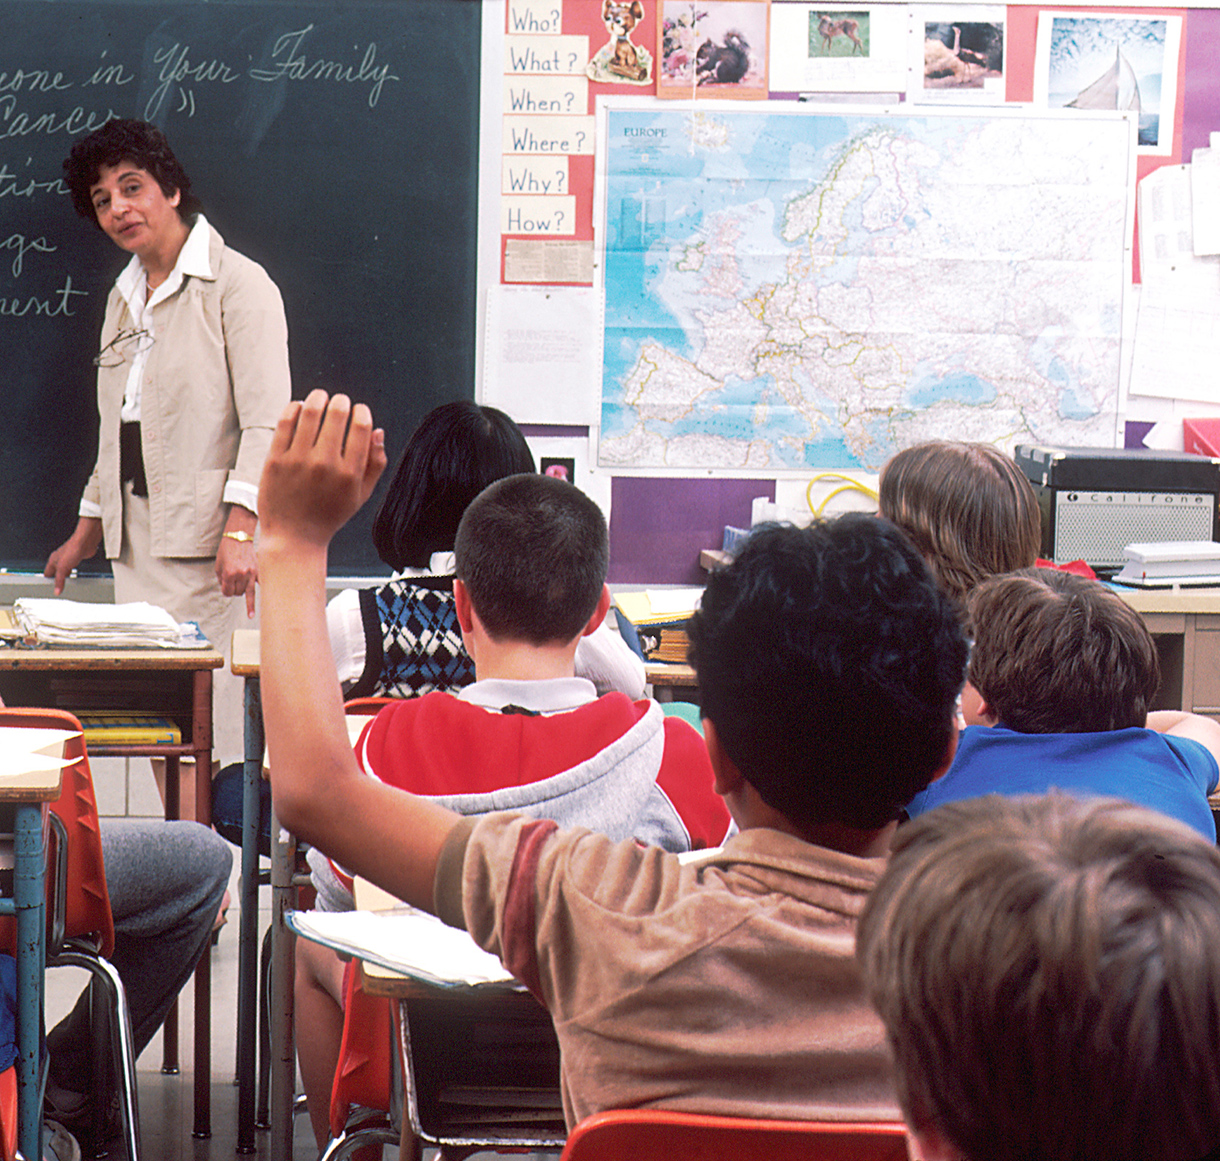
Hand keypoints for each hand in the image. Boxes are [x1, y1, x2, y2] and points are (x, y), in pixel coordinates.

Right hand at [44, 517, 103, 594]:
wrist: (85, 542)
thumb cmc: (72, 549)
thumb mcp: (63, 568)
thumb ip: (59, 580)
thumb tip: (57, 590)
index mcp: (52, 560)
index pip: (46, 573)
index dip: (47, 581)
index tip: (48, 588)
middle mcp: (59, 559)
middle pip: (55, 572)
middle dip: (57, 579)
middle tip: (59, 587)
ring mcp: (68, 558)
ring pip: (65, 569)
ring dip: (66, 576)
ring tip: (67, 583)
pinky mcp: (77, 558)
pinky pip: (74, 567)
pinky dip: (74, 572)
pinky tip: (76, 575)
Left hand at [216, 536, 258, 616]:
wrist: (238, 538)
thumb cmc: (227, 550)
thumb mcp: (218, 565)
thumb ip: (221, 579)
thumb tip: (227, 589)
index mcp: (229, 574)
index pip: (227, 592)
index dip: (226, 592)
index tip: (226, 590)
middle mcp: (241, 575)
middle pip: (237, 593)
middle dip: (234, 590)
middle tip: (233, 584)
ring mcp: (251, 573)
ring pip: (248, 593)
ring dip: (243, 592)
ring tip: (250, 612)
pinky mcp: (258, 571)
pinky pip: (260, 585)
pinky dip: (262, 592)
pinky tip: (266, 603)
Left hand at [259, 390, 385, 550]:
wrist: (294, 537)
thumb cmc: (328, 516)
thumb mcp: (361, 495)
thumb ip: (375, 463)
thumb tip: (378, 431)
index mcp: (350, 473)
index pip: (361, 426)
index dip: (362, 411)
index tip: (359, 411)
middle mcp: (325, 465)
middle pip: (337, 413)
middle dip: (342, 401)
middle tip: (340, 402)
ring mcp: (298, 461)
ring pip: (310, 411)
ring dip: (318, 397)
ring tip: (320, 398)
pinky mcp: (276, 459)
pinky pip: (286, 422)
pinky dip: (294, 407)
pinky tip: (300, 408)